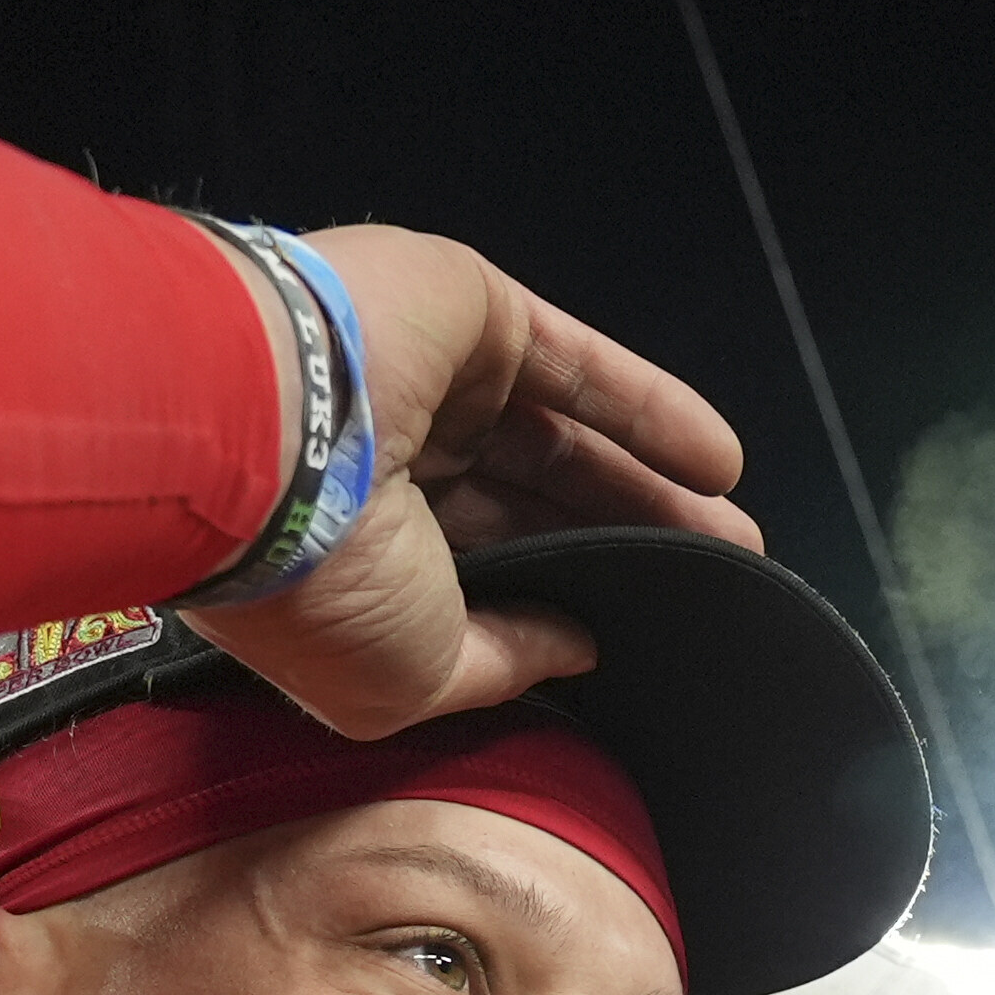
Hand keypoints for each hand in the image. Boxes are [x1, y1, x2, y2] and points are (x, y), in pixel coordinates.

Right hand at [184, 227, 758, 742]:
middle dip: (620, 545)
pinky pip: (579, 366)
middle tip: (706, 583)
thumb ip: (499, 665)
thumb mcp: (410, 678)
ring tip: (734, 534)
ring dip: (651, 486)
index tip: (622, 634)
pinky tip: (720, 462)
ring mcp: (428, 384)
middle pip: (531, 507)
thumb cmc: (309, 580)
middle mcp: (384, 467)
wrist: (260, 438)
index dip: (554, 601)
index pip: (473, 579)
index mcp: (347, 557)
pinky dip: (653, 411)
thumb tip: (574, 649)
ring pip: (562, 441)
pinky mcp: (470, 316)